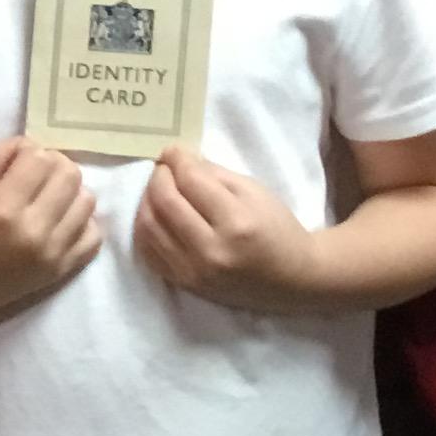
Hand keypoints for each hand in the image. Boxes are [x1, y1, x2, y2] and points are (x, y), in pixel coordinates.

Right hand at [0, 137, 100, 328]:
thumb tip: (30, 145)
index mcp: (3, 206)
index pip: (40, 158)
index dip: (28, 152)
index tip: (16, 164)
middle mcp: (33, 230)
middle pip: (70, 175)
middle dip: (53, 166)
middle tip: (35, 176)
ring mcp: (52, 253)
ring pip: (87, 201)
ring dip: (69, 191)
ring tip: (48, 198)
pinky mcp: (61, 271)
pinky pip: (94, 236)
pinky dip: (81, 222)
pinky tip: (60, 221)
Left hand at [137, 146, 316, 304]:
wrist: (291, 279)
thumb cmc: (277, 229)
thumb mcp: (254, 191)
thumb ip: (214, 174)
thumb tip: (178, 160)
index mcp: (236, 222)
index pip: (191, 181)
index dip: (177, 159)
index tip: (172, 150)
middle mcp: (211, 250)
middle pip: (165, 202)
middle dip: (159, 176)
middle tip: (164, 167)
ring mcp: (194, 272)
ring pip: (149, 226)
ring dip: (146, 199)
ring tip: (158, 188)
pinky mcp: (185, 285)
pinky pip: (148, 252)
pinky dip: (144, 227)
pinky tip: (154, 214)